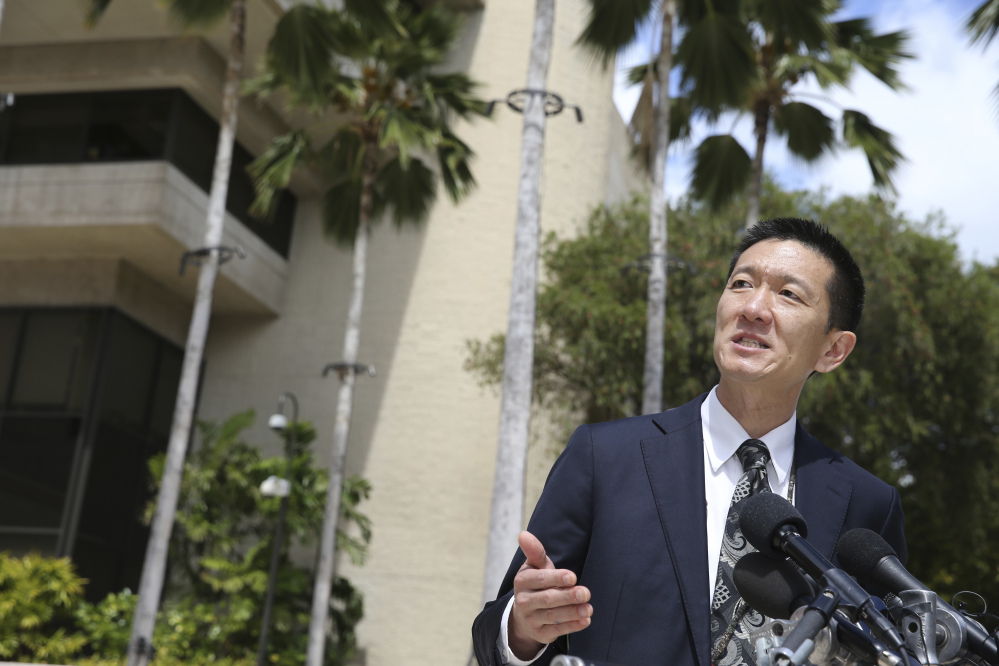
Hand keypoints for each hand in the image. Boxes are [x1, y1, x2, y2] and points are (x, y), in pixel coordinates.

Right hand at [508, 531, 591, 659]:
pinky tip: (585, 621)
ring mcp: (531, 619)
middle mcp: (523, 601)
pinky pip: (557, 630)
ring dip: (572, 612)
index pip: (539, 579)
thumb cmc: (536, 584)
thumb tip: (523, 534)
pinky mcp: (540, 633)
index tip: (573, 577)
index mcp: (522, 581)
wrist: (525, 614)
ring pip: (553, 616)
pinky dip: (572, 626)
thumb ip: (535, 551)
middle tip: (585, 593)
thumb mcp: (535, 567)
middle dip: (567, 596)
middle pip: (547, 598)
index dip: (556, 578)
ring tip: (588, 608)